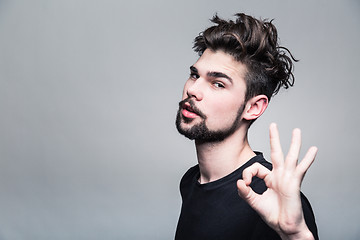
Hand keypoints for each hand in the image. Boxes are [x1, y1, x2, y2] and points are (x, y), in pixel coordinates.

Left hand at [237, 123, 316, 239]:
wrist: (285, 227)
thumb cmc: (272, 214)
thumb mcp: (254, 202)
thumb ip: (245, 192)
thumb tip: (239, 183)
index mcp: (270, 179)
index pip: (256, 167)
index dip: (247, 173)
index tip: (244, 183)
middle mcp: (279, 176)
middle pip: (276, 153)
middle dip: (274, 138)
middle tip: (273, 125)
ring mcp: (288, 178)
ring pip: (291, 156)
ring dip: (294, 143)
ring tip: (297, 131)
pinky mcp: (294, 183)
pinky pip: (301, 169)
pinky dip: (308, 160)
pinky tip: (313, 150)